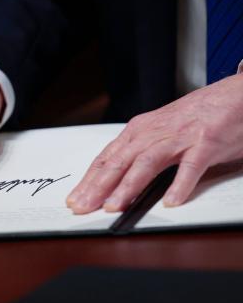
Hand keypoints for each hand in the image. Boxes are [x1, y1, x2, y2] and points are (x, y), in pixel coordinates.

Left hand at [67, 74, 242, 213]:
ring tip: (114, 206)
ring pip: (147, 162)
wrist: (234, 95)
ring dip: (128, 186)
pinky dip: (180, 184)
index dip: (89, 180)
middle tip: (83, 207)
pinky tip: (170, 201)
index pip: (107, 158)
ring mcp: (179, 137)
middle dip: (98, 187)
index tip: (76, 199)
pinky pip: (190, 166)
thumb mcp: (158, 132)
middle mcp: (154, 132)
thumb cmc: (195, 116)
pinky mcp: (205, 143)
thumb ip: (138, 153)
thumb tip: (114, 179)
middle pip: (119, 161)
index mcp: (140, 131)